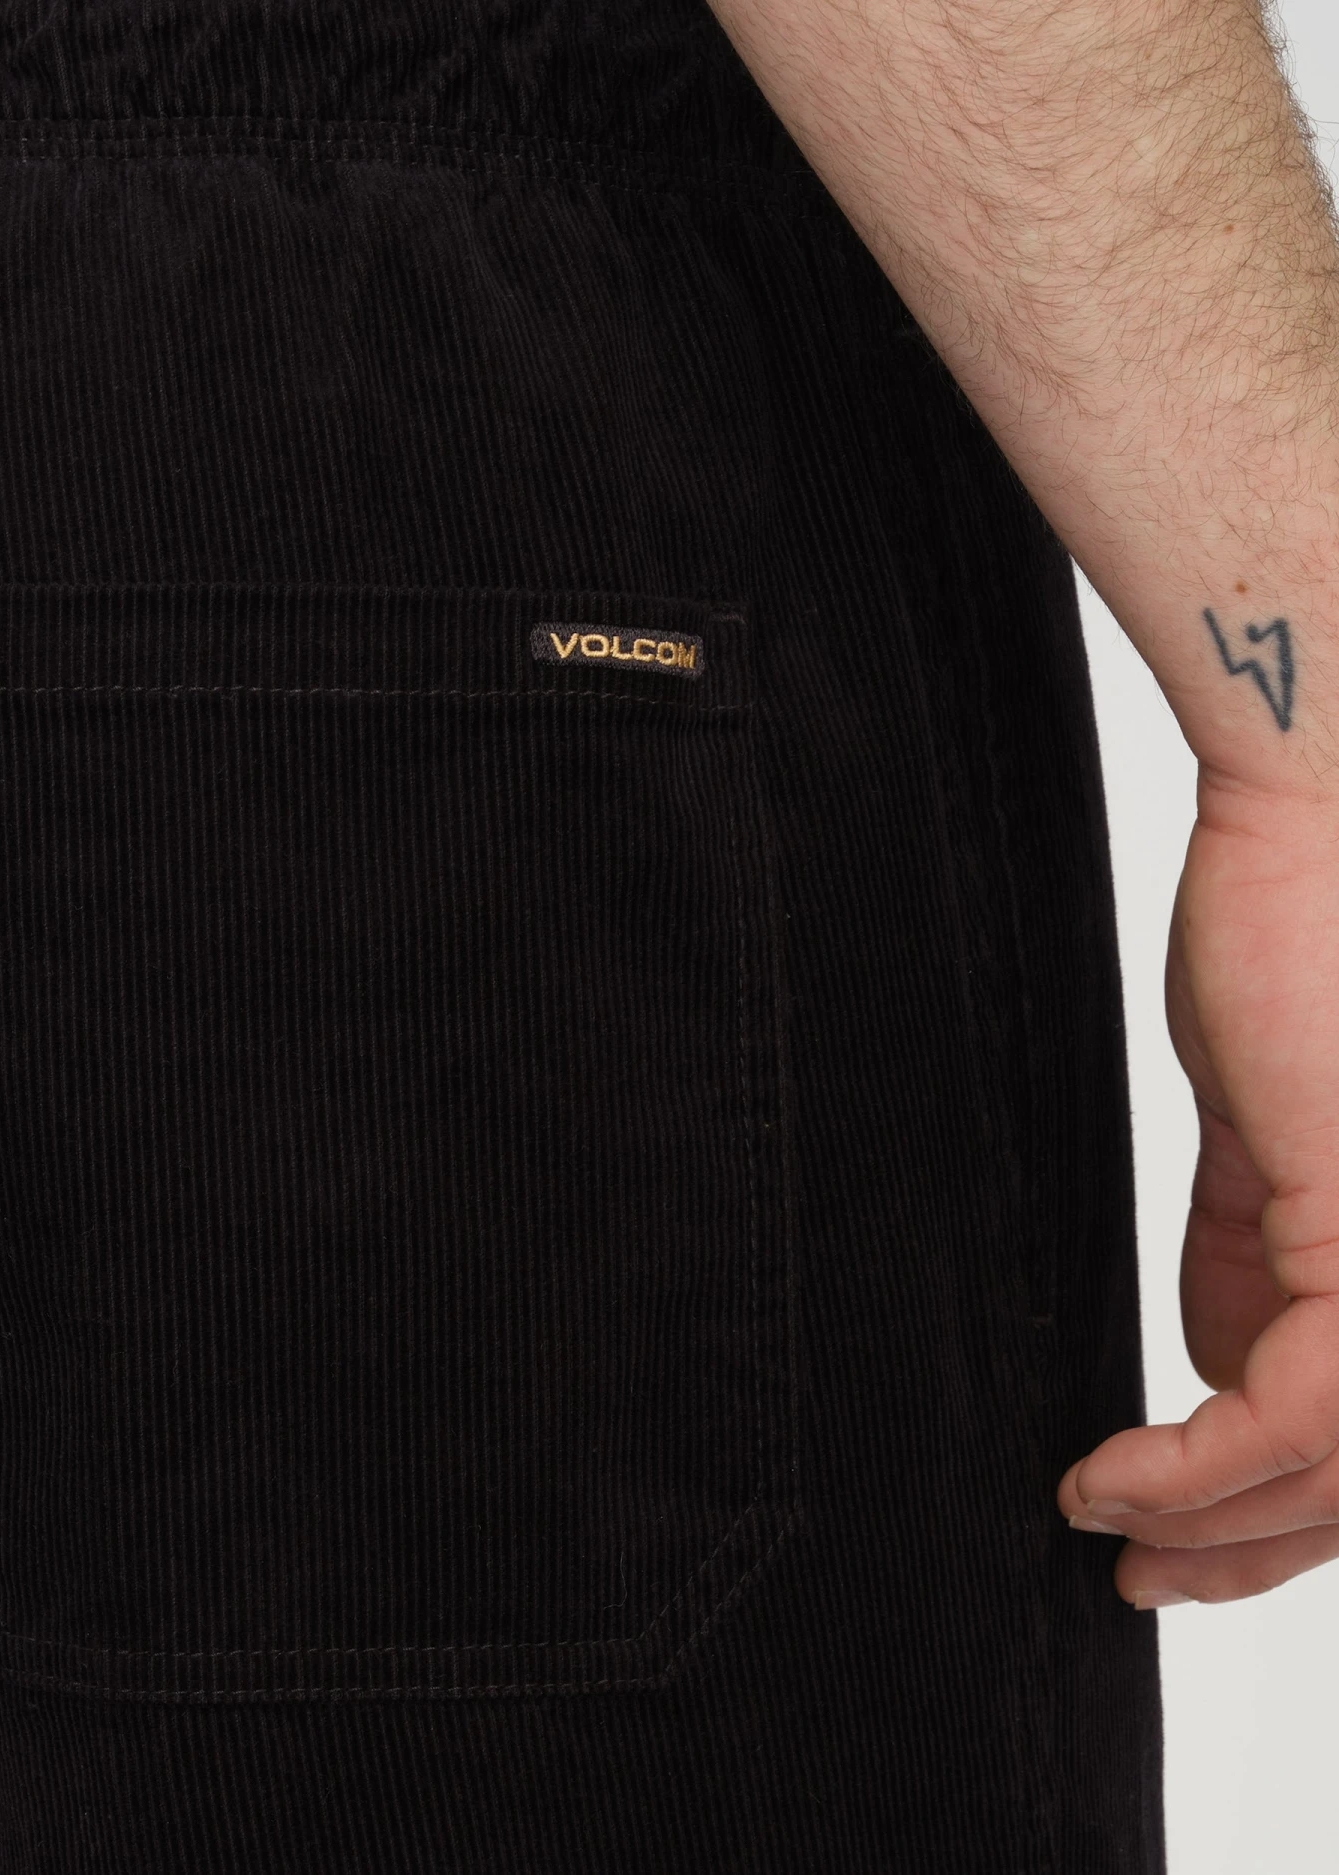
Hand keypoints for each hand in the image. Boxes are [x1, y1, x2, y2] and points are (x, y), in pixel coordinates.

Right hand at [1057, 770, 1338, 1606]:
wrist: (1307, 828)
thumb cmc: (1296, 951)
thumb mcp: (1264, 1147)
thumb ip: (1253, 1264)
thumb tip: (1215, 1368)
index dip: (1287, 1514)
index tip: (1175, 1535)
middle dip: (1252, 1549)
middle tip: (1141, 1572)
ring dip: (1211, 1521)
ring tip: (1108, 1523)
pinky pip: (1301, 1408)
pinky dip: (1196, 1464)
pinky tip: (1112, 1473)